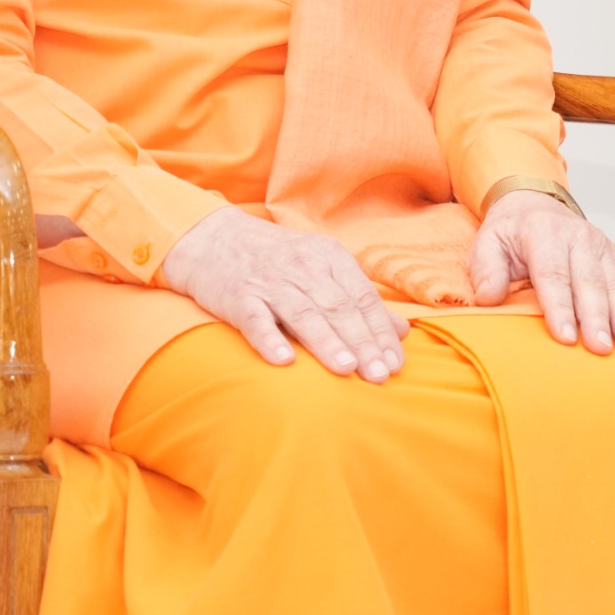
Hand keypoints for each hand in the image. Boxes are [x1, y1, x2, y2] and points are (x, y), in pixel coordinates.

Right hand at [160, 208, 409, 381]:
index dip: (380, 332)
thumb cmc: (278, 261)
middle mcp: (304, 268)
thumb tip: (401, 331)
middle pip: (339, 308)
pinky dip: (270, 339)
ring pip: (303, 314)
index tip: (395, 364)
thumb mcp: (323, 269)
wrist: (213, 239)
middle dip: (362, 343)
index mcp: (331, 259)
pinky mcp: (238, 296)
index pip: (363, 299)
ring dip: (326, 341)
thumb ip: (361, 300)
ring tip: (346, 369)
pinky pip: (255, 319)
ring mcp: (270, 282)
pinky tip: (284, 361)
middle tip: (380, 375)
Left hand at [468, 185, 614, 353]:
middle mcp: (578, 238)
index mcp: (544, 234)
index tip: (565, 337)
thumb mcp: (487, 241)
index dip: (560, 307)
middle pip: (590, 283)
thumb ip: (486, 269)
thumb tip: (489, 297)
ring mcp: (601, 247)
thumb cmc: (512, 230)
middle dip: (597, 318)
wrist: (535, 203)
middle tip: (601, 348)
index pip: (553, 275)